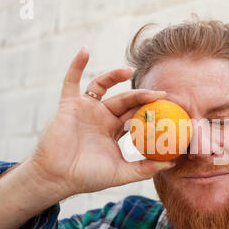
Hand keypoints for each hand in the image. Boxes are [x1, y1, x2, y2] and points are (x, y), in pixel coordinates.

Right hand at [26, 47, 173, 198]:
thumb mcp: (121, 173)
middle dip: (143, 95)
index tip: (170, 108)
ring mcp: (85, 110)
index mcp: (114, 131)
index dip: (152, 111)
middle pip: (125, 100)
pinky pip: (71, 81)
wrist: (57, 177)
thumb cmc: (87, 177)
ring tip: (129, 71)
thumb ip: (145, 169)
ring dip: (115, 76)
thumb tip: (171, 164)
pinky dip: (77, 65)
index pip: (136, 116)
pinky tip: (85, 51)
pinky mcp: (69, 105)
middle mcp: (101, 118)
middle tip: (161, 93)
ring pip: (102, 86)